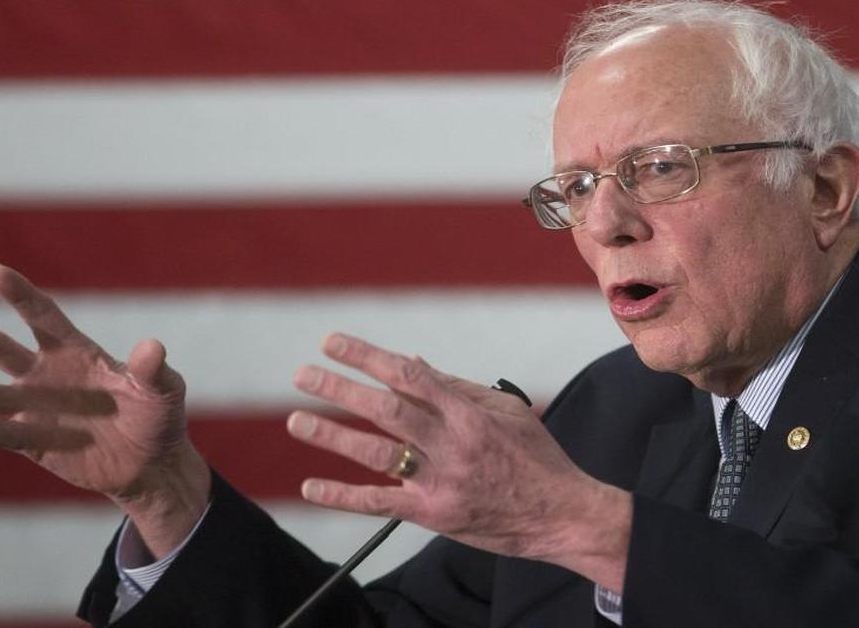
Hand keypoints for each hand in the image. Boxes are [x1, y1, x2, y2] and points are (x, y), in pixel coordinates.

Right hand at [0, 265, 209, 554]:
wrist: (151, 465)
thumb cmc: (158, 416)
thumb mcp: (164, 391)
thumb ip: (153, 370)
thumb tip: (152, 347)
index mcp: (76, 351)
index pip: (43, 316)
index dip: (21, 295)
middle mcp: (48, 375)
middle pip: (7, 350)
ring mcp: (38, 409)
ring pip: (1, 395)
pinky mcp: (36, 444)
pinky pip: (8, 435)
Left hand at [287, 333, 630, 589]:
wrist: (562, 516)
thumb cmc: (535, 457)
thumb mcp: (504, 411)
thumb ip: (454, 387)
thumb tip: (410, 361)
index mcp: (469, 413)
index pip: (408, 374)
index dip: (367, 356)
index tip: (333, 342)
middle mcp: (452, 444)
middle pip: (386, 410)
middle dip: (341, 389)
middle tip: (302, 374)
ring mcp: (441, 481)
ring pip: (377, 453)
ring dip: (332, 436)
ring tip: (297, 420)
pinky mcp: (433, 514)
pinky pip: (379, 503)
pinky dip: (343, 495)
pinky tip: (311, 487)